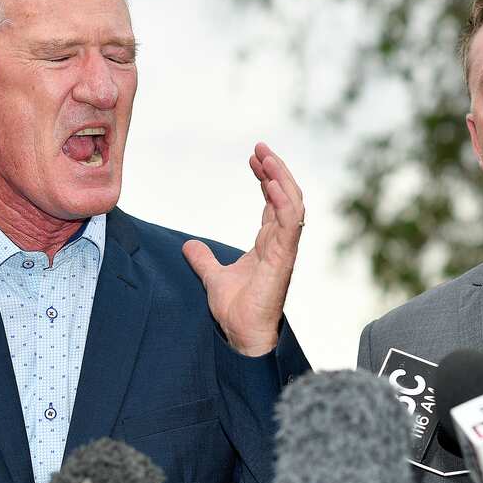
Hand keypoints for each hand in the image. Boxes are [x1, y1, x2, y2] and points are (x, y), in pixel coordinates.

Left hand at [183, 142, 303, 355]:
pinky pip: (291, 223)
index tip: (253, 158)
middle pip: (287, 196)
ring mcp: (284, 249)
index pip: (274, 203)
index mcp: (269, 244)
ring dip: (282, 178)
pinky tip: (272, 182)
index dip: (267, 179)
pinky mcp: (284, 258)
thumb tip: (189, 246)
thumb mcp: (213, 276)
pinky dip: (284, 200)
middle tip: (260, 148)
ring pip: (293, 204)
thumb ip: (204, 260)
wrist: (241, 334)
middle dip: (276, 170)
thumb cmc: (236, 311)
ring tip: (267, 156)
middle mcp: (280, 243)